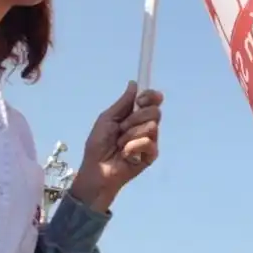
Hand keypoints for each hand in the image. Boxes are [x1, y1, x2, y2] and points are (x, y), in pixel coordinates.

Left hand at [70, 82, 163, 210]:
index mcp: (135, 115)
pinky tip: (125, 154)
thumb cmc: (98, 144)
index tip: (140, 100)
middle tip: (121, 128)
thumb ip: (123, 103)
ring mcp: (150, 141)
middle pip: (155, 111)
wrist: (96, 169)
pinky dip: (133, 147)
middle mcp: (145, 126)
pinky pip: (149, 143)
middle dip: (136, 118)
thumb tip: (134, 83)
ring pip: (152, 126)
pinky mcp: (151, 155)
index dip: (150, 96)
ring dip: (131, 134)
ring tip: (120, 144)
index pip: (152, 100)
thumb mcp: (107, 119)